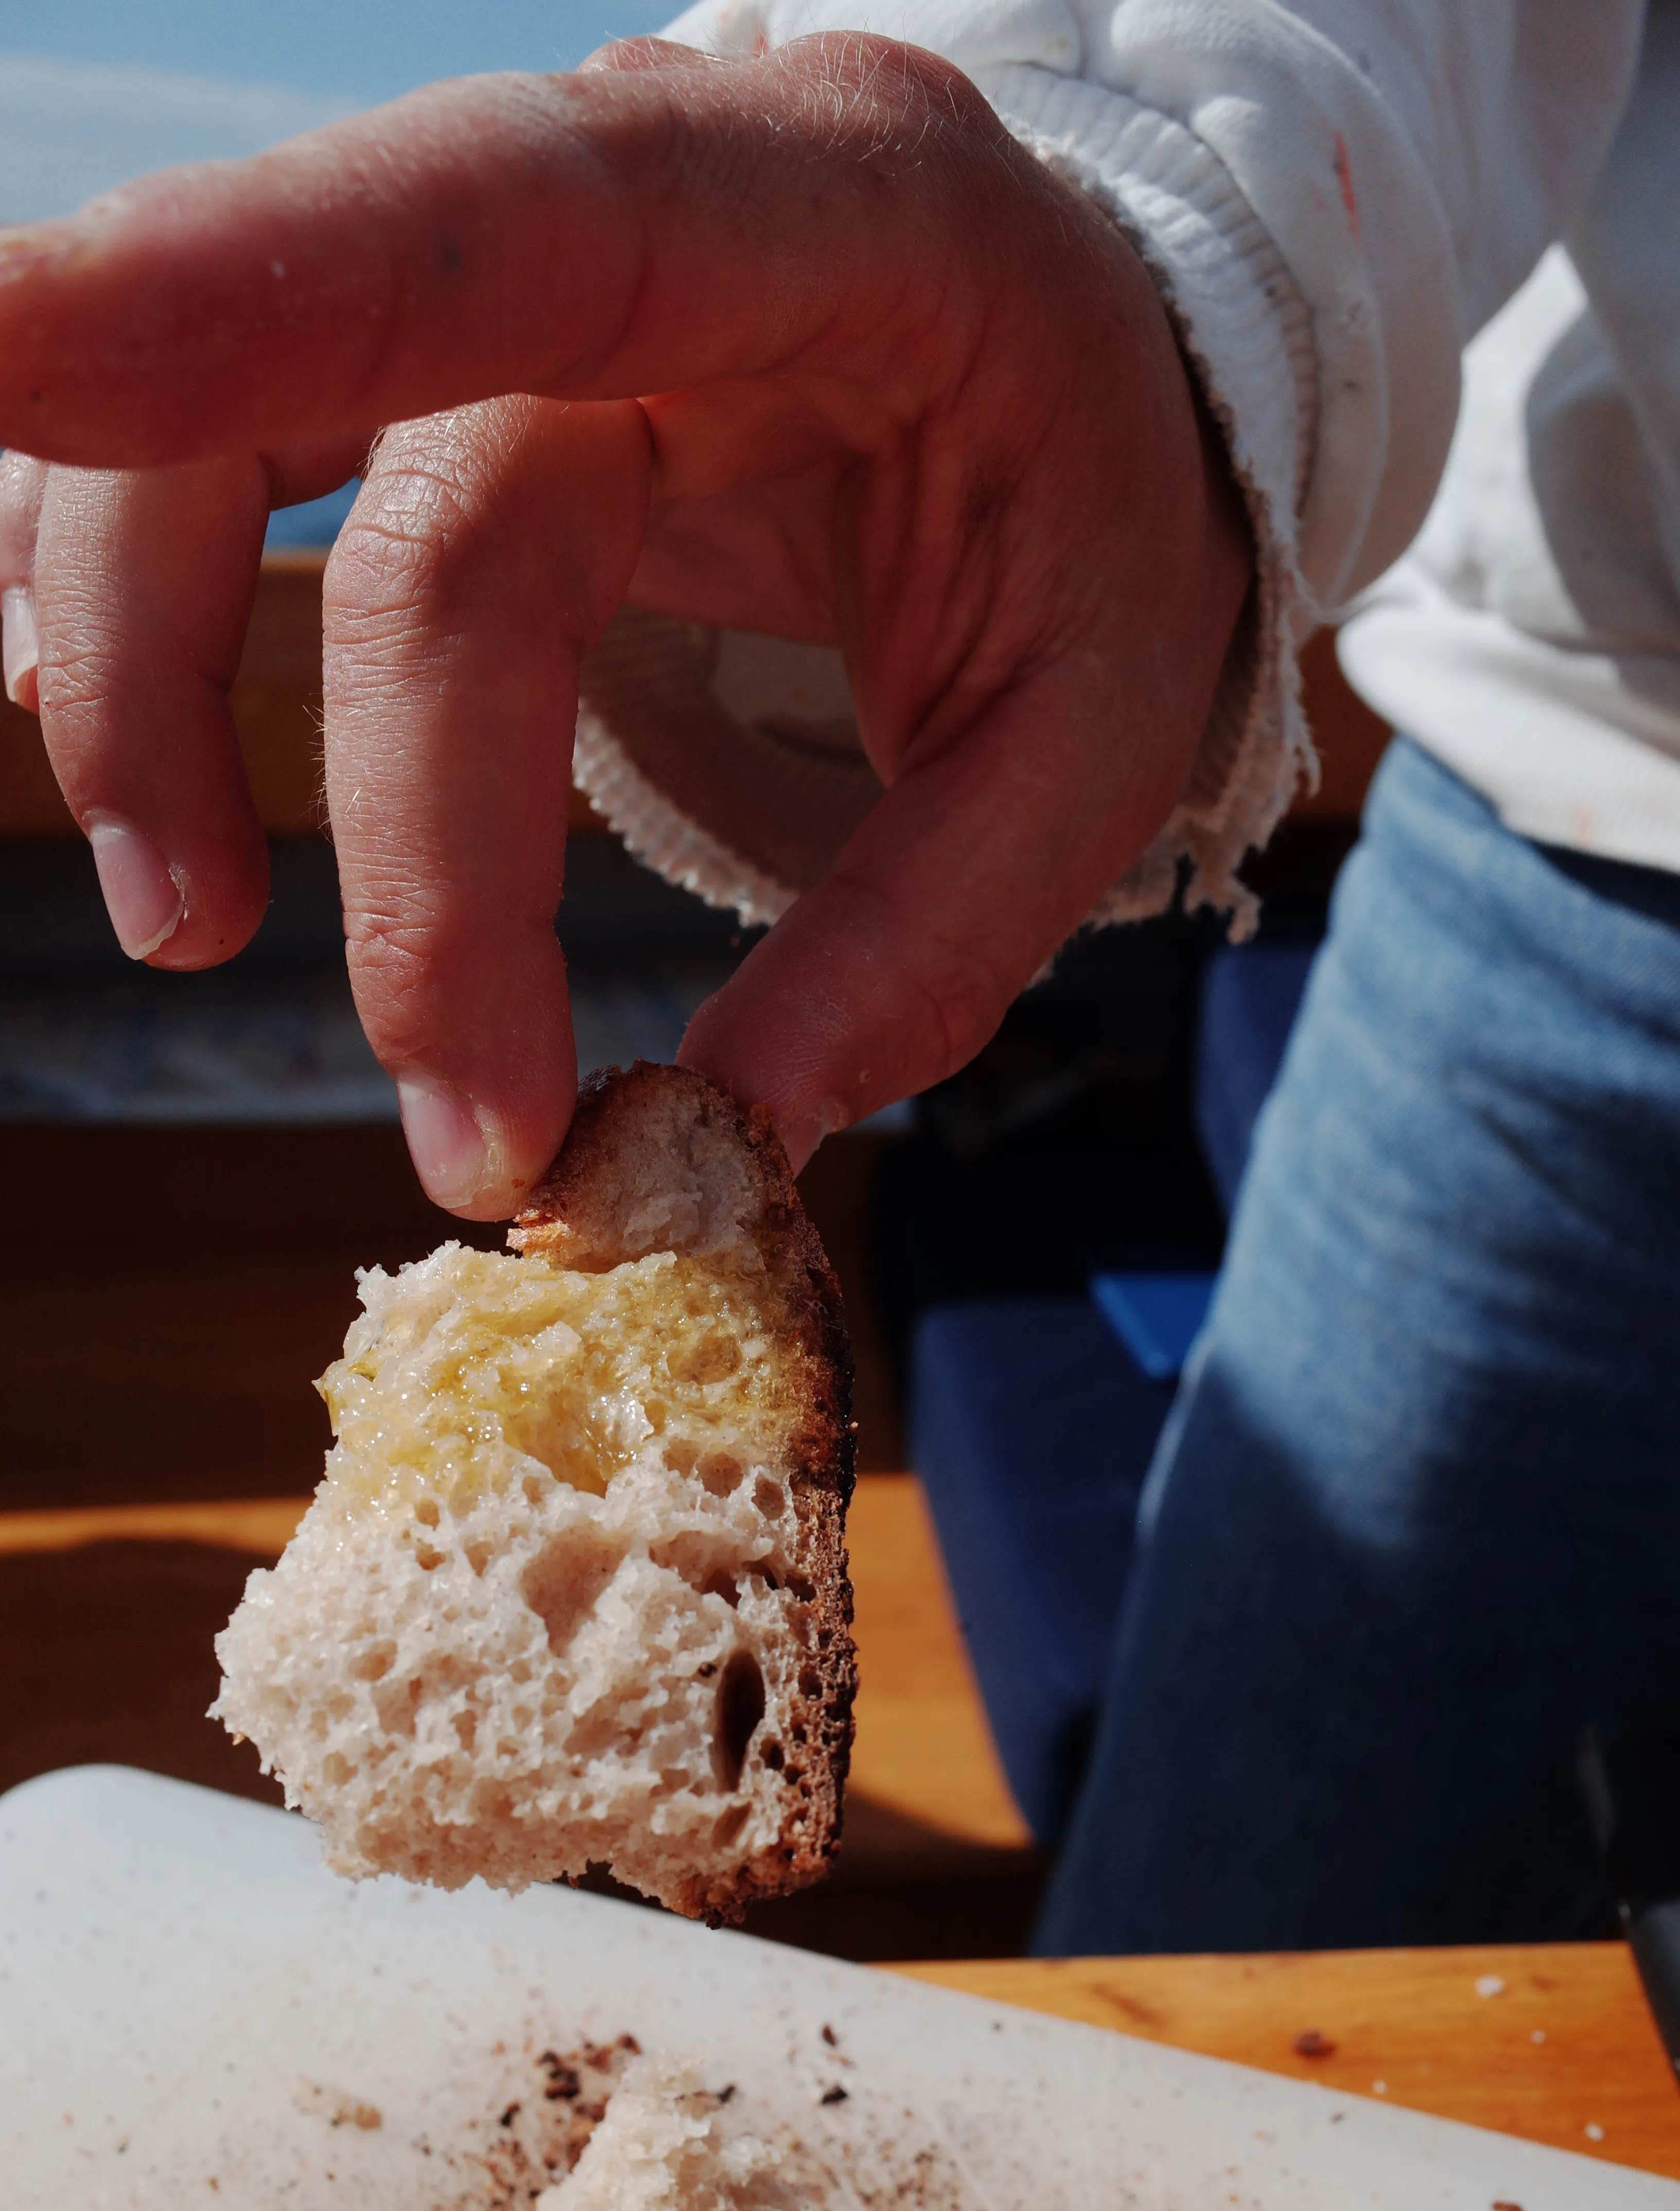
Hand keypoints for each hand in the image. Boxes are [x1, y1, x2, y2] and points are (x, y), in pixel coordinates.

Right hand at [0, 35, 1250, 1210]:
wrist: (1066, 360)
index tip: (14, 351)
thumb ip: (934, 929)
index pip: (528, 231)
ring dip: (154, 692)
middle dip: (388, 827)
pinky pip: (210, 452)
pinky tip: (123, 744)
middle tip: (448, 1113)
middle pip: (400, 497)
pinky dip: (134, 601)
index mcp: (846, 221)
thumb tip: (727, 1137)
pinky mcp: (424, 363)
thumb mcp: (1103, 722)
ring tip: (196, 918)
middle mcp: (640, 203)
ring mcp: (505, 275)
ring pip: (214, 440)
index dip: (255, 277)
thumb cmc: (1093, 507)